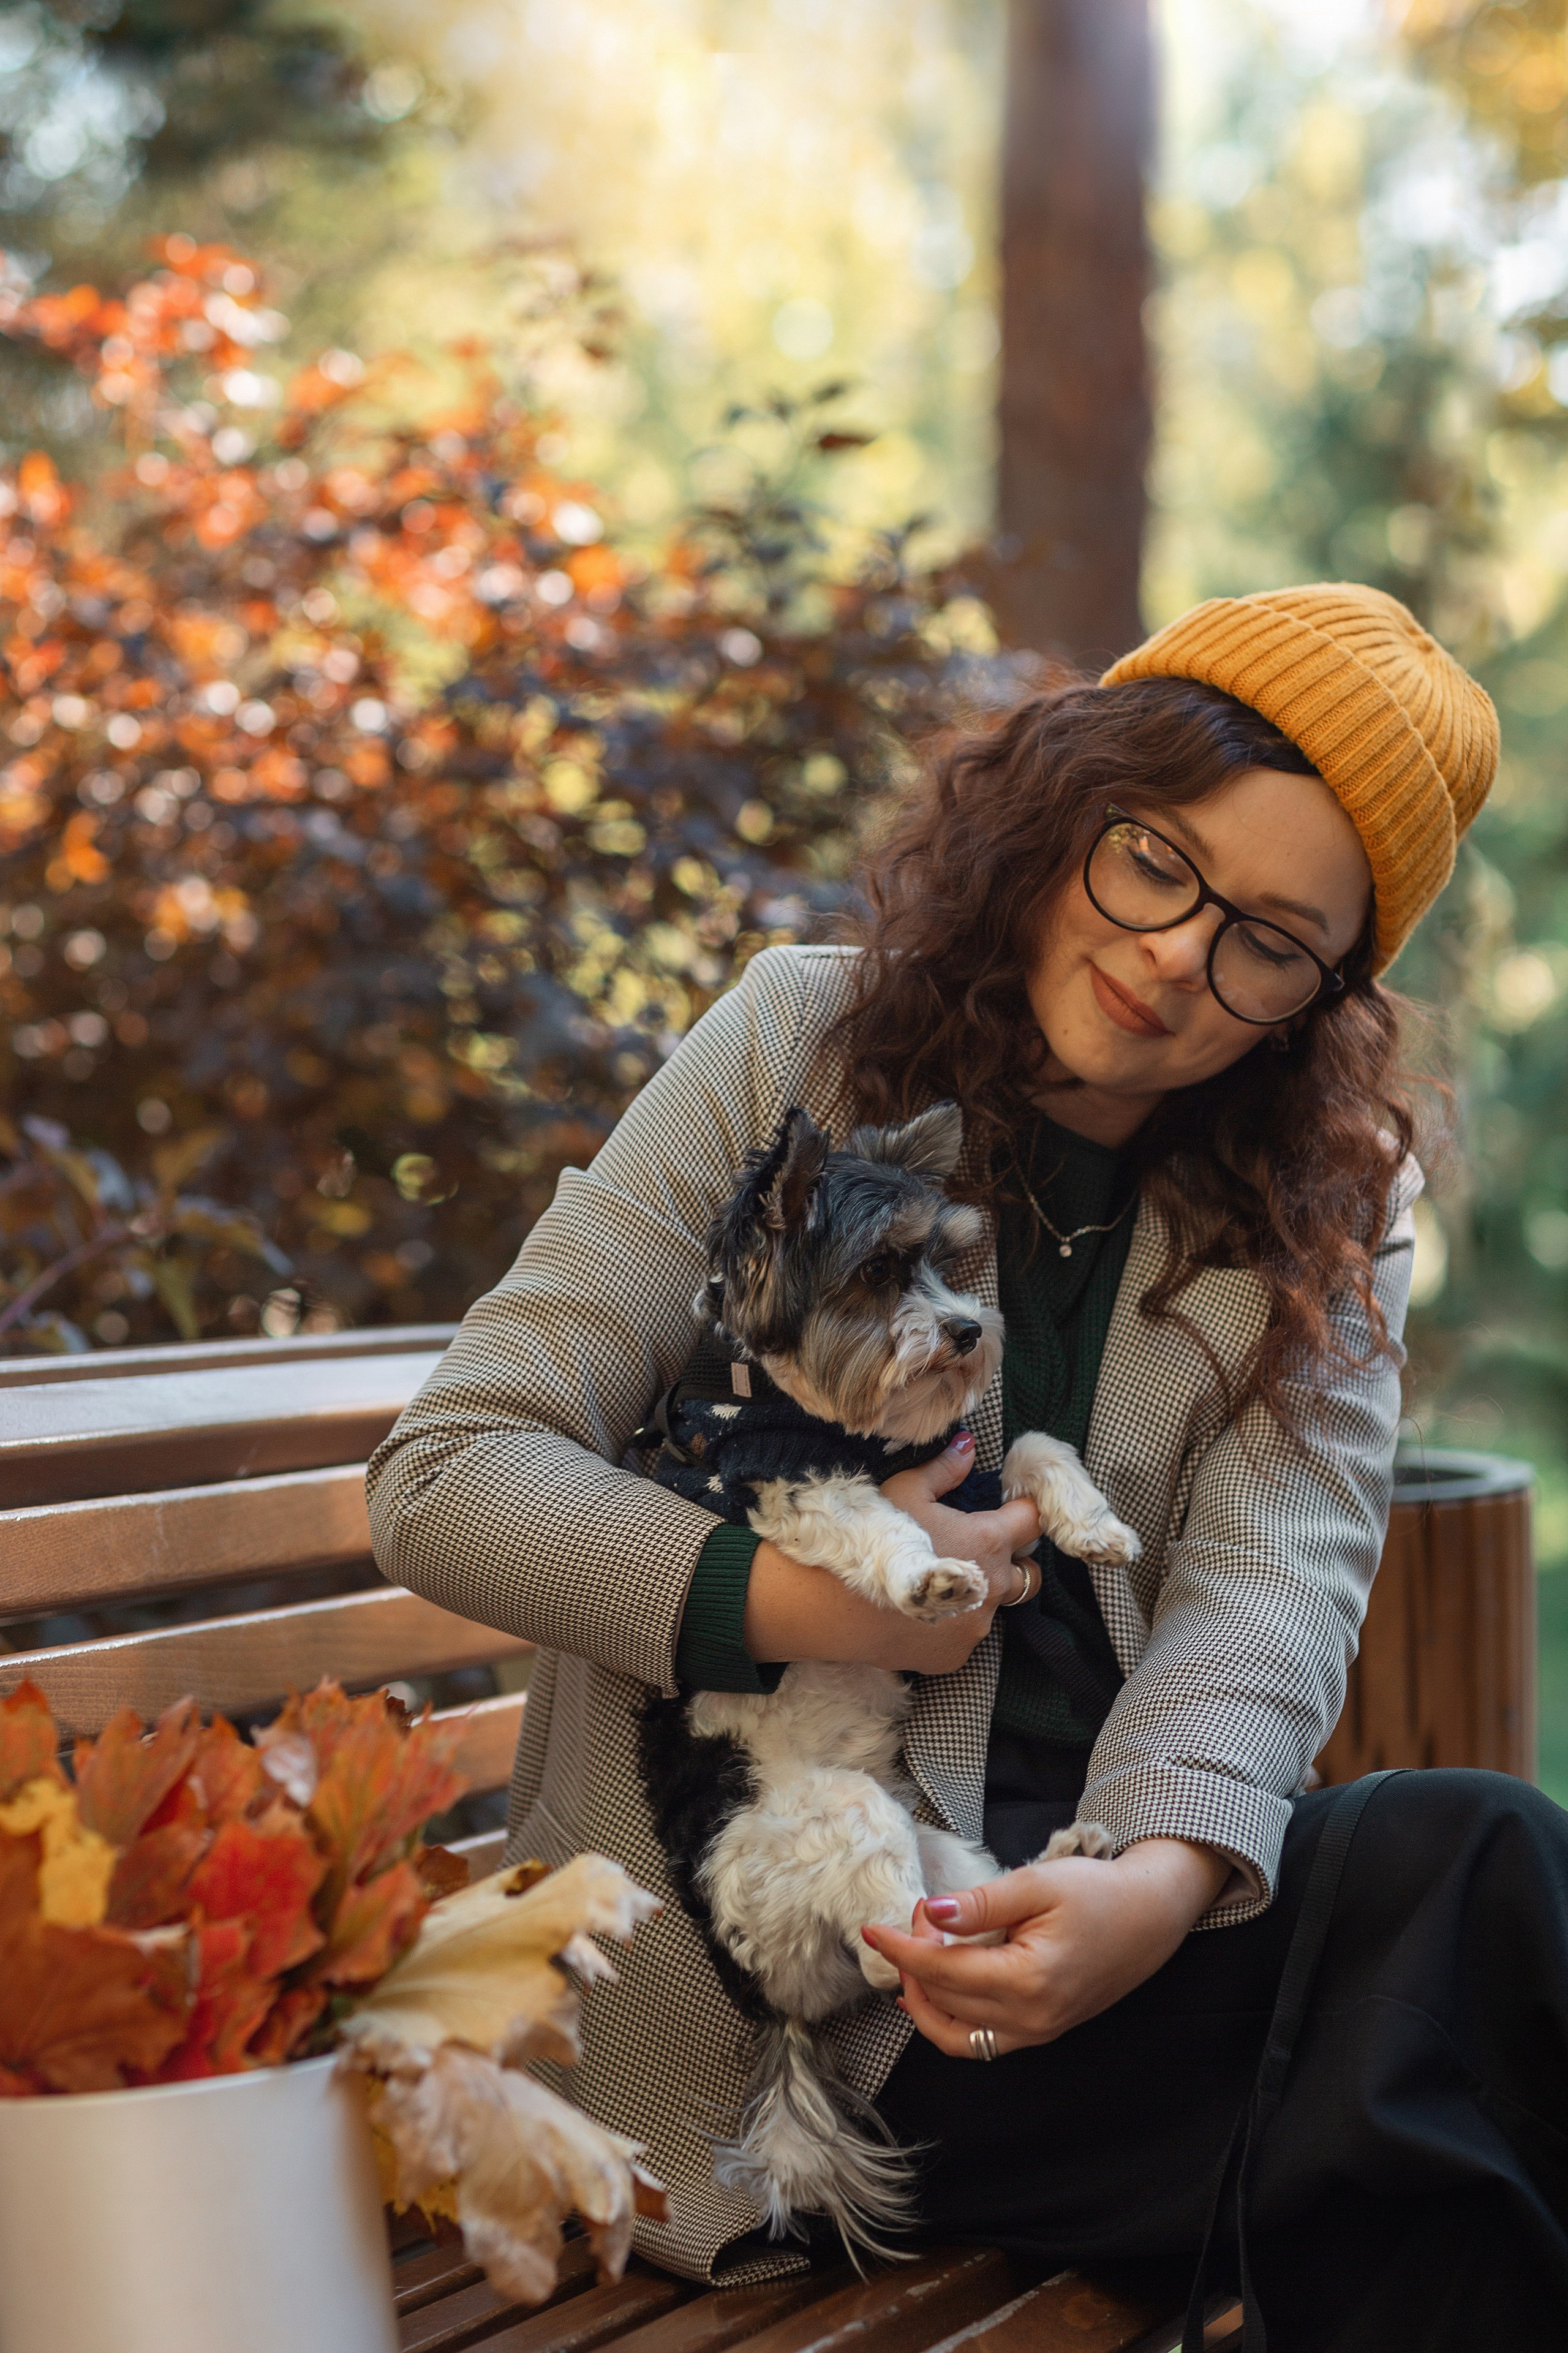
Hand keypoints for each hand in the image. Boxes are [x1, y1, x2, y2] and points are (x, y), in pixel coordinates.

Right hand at [742, 1434, 1038, 1673]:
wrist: (833, 1603)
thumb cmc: (873, 1538)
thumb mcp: (905, 1490)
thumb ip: (945, 1468)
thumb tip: (971, 1446)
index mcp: (989, 1540)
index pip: (1033, 1521)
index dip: (1022, 1512)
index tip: (1008, 1511)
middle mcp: (994, 1586)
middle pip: (1028, 1572)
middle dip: (1011, 1560)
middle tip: (973, 1549)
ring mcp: (977, 1626)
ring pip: (997, 1606)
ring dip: (980, 1594)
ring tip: (939, 1582)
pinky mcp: (956, 1655)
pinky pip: (966, 1635)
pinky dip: (952, 1623)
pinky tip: (919, 1613)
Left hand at [861, 1837, 1230, 2054]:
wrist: (1150, 1917)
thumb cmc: (1098, 1894)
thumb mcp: (1037, 1885)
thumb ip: (980, 1904)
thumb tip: (930, 1915)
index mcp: (1029, 1981)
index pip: (944, 1973)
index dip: (903, 1950)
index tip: (873, 1928)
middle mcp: (1031, 2019)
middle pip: (945, 2004)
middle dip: (915, 1962)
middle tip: (916, 1918)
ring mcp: (1038, 2031)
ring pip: (957, 2034)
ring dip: (925, 1999)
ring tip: (917, 1956)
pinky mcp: (1042, 2030)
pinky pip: (981, 2039)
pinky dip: (949, 2018)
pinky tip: (934, 1989)